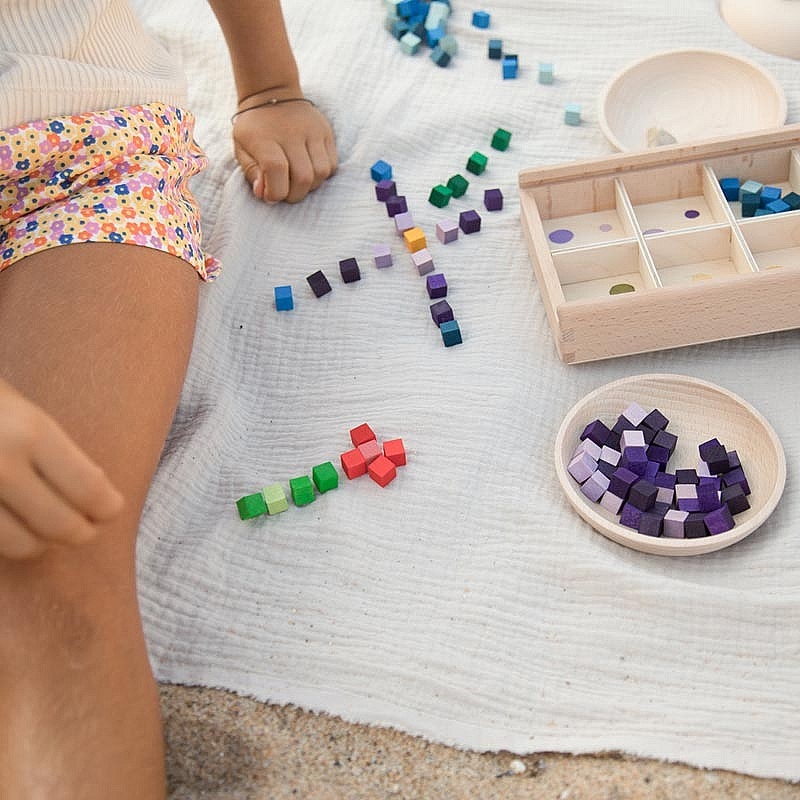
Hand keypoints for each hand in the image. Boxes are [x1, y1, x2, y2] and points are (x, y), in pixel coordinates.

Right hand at [0, 379, 124, 559]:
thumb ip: (58, 454)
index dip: (106, 508)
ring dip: (42, 542)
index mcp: (30, 433)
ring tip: (45, 528)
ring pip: (24, 546)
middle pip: (62, 526)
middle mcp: (0, 466)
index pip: (89, 490)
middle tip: (85, 528)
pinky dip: (8, 541)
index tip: (110, 509)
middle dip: (81, 532)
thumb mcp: (26, 414)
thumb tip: (97, 499)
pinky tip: (13, 524)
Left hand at [232, 99, 337, 203]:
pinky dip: (322, 175)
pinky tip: (310, 170)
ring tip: (298, 182)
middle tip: (286, 192)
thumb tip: (264, 194)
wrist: (272, 93)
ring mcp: (312, 131)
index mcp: (265, 138)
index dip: (275, 192)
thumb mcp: (241, 148)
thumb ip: (251, 173)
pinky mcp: (326, 132)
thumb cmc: (254, 128)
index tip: (271, 196)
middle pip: (303, 177)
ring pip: (321, 172)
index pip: (275, 170)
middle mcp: (291, 133)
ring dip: (311, 186)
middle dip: (295, 194)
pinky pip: (332, 164)